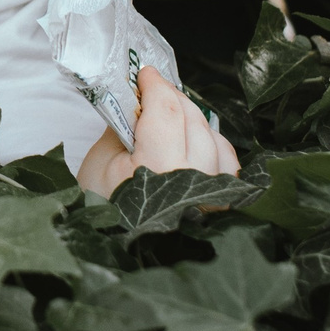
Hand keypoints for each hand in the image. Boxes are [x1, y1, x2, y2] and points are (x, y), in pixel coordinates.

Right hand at [75, 66, 240, 197]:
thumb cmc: (104, 211)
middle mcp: (194, 183)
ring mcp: (214, 196)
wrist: (120, 256)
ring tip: (172, 117)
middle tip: (154, 91)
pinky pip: (228, 164)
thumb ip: (123, 126)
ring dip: (194, 120)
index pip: (167, 110)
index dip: (157, 85)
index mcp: (158, 169)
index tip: (145, 74)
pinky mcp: (222, 206)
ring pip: (215, 138)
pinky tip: (195, 142)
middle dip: (173, 98)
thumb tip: (139, 100)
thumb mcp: (100, 162)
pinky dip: (212, 145)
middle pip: (194, 119)